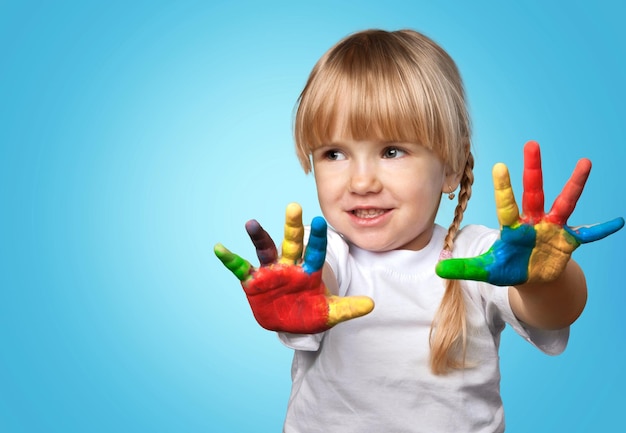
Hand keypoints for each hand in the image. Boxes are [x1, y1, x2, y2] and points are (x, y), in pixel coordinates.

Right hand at [214, 203, 373, 332]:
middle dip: (292, 227)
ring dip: (259, 236)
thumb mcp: (329, 313)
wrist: (288, 323)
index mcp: (309, 270)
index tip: (320, 221)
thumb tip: (372, 305)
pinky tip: (219, 248)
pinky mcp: (253, 281)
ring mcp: (270, 271)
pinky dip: (230, 259)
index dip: (317, 238)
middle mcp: (289, 265)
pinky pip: (240, 268)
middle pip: (291, 243)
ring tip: (251, 222)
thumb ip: (347, 308)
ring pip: (265, 249)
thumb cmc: (310, 313)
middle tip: (294, 207)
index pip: (314, 251)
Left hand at [436, 141, 623, 285]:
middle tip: (531, 144)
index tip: (500, 165)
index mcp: (512, 227)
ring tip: (585, 163)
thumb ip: (464, 268)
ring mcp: (553, 229)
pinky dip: (602, 229)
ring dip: (574, 185)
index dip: (503, 188)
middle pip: (533, 192)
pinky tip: (618, 221)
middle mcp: (533, 222)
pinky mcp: (568, 241)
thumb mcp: (485, 271)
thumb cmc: (507, 268)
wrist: (531, 278)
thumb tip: (436, 269)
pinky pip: (588, 234)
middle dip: (533, 170)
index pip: (506, 205)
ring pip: (564, 203)